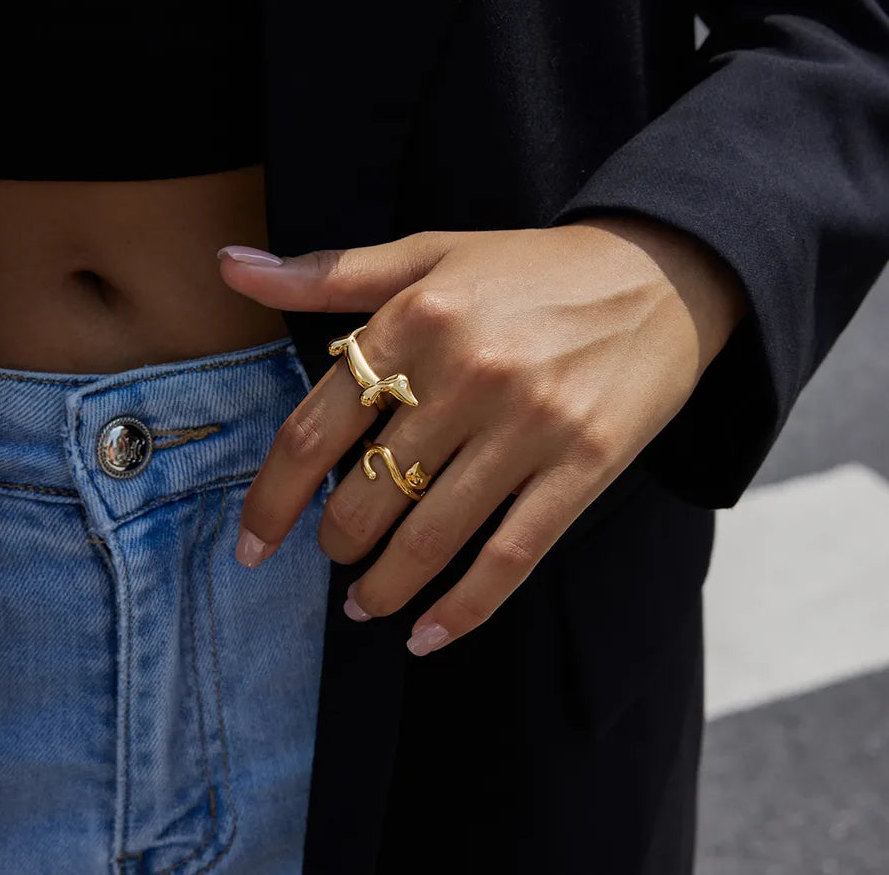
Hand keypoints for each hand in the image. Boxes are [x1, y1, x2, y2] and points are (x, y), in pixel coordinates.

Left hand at [217, 216, 746, 655]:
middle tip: (333, 556)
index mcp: (417, 321)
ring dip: (383, 586)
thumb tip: (229, 266)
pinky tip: (428, 635)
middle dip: (335, 544)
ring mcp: (530, 425)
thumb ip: (330, 273)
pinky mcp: (585, 464)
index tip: (252, 545)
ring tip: (365, 603)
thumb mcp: (429, 254)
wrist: (660, 274)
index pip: (315, 430)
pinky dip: (464, 607)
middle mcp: (467, 374)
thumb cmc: (533, 268)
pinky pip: (512, 555)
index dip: (271, 499)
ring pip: (432, 536)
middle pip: (368, 495)